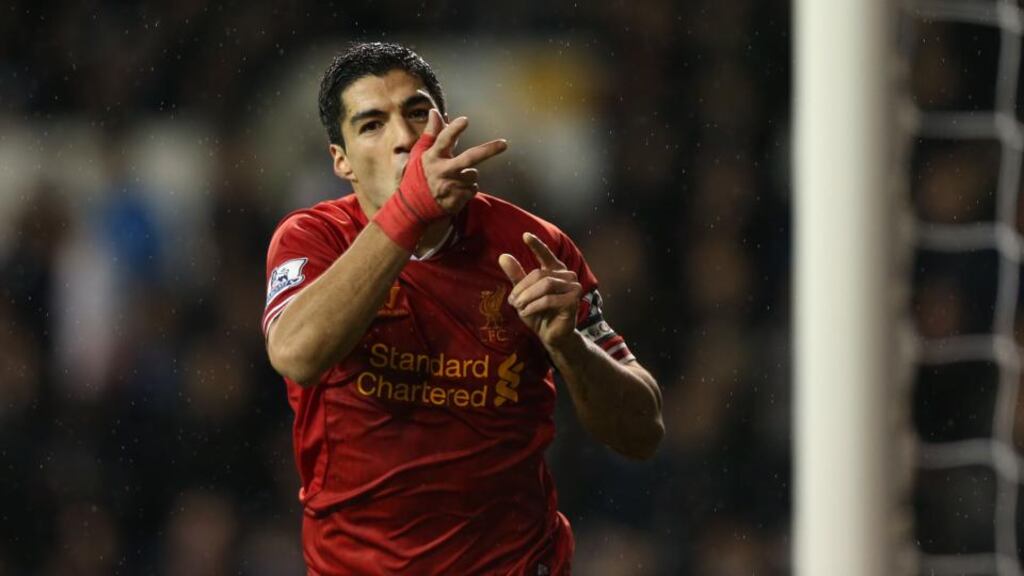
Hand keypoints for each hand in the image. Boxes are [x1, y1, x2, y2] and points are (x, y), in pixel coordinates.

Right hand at [418, 109, 507, 213]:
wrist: (415, 207)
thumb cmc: (419, 175)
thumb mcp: (421, 153)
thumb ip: (431, 133)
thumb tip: (435, 111)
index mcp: (432, 157)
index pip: (443, 140)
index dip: (454, 129)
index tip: (465, 120)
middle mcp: (443, 171)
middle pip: (470, 158)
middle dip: (489, 150)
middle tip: (504, 144)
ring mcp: (452, 186)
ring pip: (473, 175)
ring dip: (468, 176)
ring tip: (453, 180)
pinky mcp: (458, 199)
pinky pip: (473, 189)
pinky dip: (467, 188)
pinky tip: (455, 191)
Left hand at [498, 232, 582, 349]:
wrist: (551, 336)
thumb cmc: (539, 314)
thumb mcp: (523, 294)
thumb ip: (516, 276)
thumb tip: (503, 256)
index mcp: (555, 270)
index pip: (546, 255)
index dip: (537, 245)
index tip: (525, 235)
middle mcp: (567, 276)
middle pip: (539, 274)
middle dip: (522, 288)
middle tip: (512, 301)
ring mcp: (574, 287)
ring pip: (545, 285)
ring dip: (527, 297)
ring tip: (518, 307)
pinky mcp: (573, 301)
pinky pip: (549, 299)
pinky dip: (534, 306)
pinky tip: (526, 313)